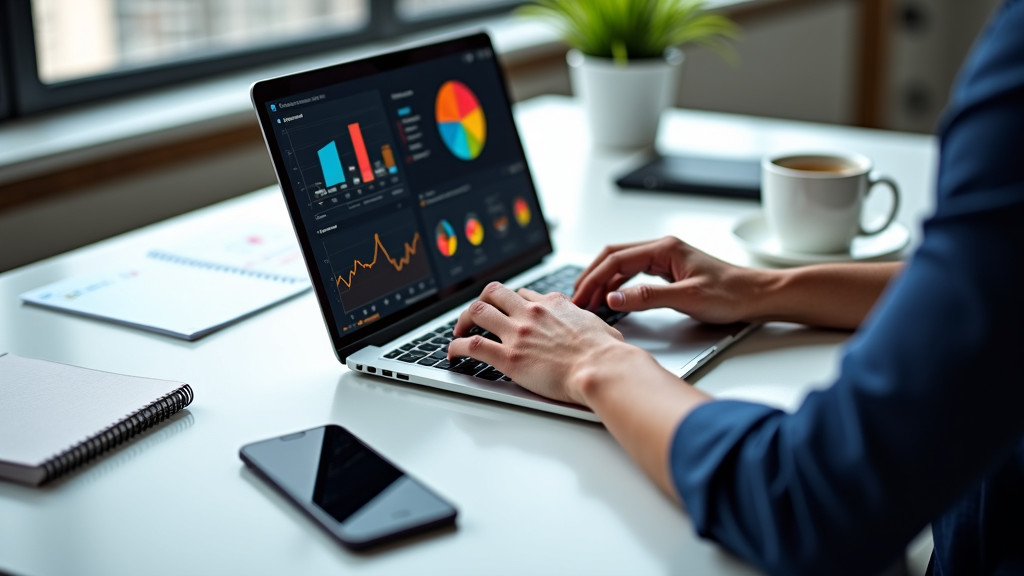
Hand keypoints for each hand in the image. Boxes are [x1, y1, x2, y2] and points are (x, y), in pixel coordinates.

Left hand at [447, 282, 631, 404]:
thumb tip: (596, 331)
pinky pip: (472, 345)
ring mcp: (517, 332)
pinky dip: (456, 348)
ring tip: (459, 333)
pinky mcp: (507, 356)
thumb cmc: (607, 354)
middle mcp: (531, 313)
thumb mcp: (601, 327)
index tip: (507, 311)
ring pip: (477, 311)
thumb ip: (588, 324)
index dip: (512, 302)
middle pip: (494, 292)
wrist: (602, 368)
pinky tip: (454, 354)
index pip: (525, 294)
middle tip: (476, 317)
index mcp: (554, 304)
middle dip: (481, 302)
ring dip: (463, 321)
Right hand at [572, 236, 760, 324]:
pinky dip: (617, 285)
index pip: (616, 259)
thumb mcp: (688, 298)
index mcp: (664, 248)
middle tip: (576, 299)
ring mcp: (665, 258)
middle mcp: (662, 248)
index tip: (580, 298)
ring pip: (621, 265)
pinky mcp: (668, 271)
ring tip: (588, 301)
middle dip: (591, 277)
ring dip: (602, 282)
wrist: (757, 296)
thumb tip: (613, 298)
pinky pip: (633, 273)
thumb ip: (647, 298)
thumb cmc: (731, 294)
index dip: (593, 279)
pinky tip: (610, 299)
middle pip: (613, 257)